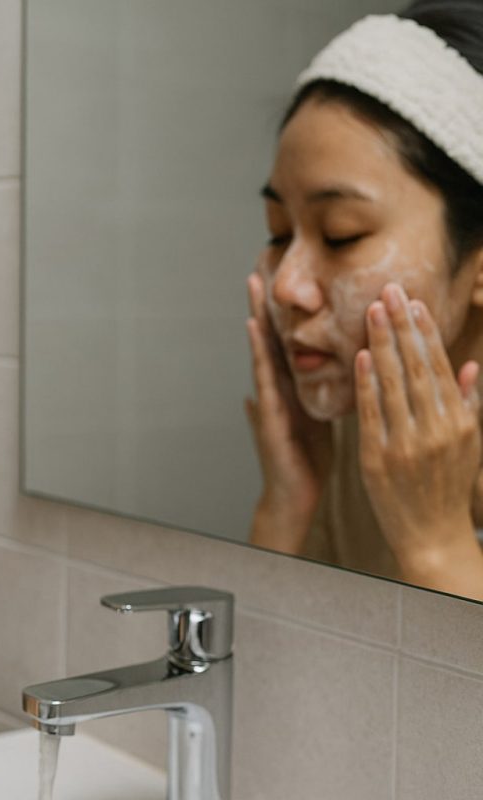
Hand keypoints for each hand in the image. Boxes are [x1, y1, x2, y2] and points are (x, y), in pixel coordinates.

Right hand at [245, 272, 329, 552]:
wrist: (296, 496)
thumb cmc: (305, 464)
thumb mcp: (312, 425)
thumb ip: (297, 402)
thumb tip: (272, 389)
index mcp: (290, 391)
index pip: (282, 347)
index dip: (277, 318)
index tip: (273, 287)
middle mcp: (276, 391)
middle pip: (268, 342)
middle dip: (261, 308)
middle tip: (255, 272)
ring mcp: (269, 401)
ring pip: (262, 352)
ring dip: (256, 319)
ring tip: (252, 290)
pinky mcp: (270, 415)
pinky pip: (266, 378)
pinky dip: (260, 352)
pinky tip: (255, 330)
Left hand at [355, 283, 480, 576]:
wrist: (432, 536)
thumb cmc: (448, 486)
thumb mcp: (469, 443)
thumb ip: (469, 401)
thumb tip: (471, 363)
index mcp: (460, 423)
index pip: (439, 366)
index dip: (424, 332)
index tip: (412, 302)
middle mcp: (437, 430)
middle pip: (416, 367)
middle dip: (401, 327)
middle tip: (387, 291)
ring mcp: (407, 445)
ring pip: (393, 385)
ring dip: (381, 345)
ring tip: (371, 311)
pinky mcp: (379, 460)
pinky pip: (372, 415)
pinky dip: (366, 385)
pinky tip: (359, 357)